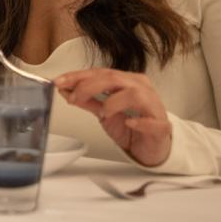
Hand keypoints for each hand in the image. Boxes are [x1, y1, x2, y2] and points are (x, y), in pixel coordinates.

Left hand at [54, 68, 171, 166]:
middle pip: (114, 79)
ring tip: (103, 113)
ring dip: (113, 102)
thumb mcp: (103, 112)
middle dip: (88, 86)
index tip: (59, 81)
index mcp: (127, 82)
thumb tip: (65, 90)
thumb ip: (86, 100)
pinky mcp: (161, 126)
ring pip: (135, 93)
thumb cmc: (130, 127)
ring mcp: (154, 106)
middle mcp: (141, 89)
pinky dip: (140, 121)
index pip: (100, 73)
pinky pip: (153, 121)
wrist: (151, 148)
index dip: (78, 76)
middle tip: (73, 97)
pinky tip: (129, 122)